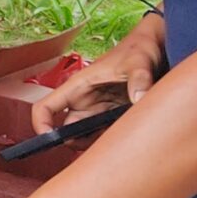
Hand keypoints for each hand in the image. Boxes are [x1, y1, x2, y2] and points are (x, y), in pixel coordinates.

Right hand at [31, 24, 163, 134]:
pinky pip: (106, 134)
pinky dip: (113, 141)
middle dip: (76, 143)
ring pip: (87, 136)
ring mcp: (98, 109)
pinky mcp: (114, 115)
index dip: (41, 125)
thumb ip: (140, 80)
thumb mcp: (139, 62)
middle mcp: (84, 100)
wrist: (154, 47)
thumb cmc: (138, 48)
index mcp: (78, 86)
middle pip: (67, 129)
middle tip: (98, 150)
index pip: (45, 107)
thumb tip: (139, 100)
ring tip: (118, 142)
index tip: (49, 140)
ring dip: (97, 143)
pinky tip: (129, 137)